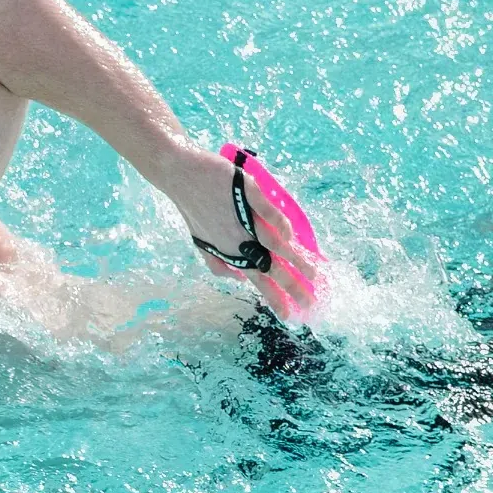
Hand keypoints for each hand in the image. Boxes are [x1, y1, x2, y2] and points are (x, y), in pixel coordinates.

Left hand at [165, 148, 318, 319]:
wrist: (179, 176)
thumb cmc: (193, 209)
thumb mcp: (200, 243)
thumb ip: (218, 264)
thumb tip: (240, 280)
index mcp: (231, 253)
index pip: (258, 281)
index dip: (275, 299)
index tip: (291, 316)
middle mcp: (238, 240)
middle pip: (270, 268)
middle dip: (293, 287)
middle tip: (311, 303)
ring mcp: (243, 217)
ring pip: (272, 242)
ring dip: (294, 258)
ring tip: (313, 273)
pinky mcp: (245, 192)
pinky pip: (265, 210)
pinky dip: (278, 222)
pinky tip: (290, 234)